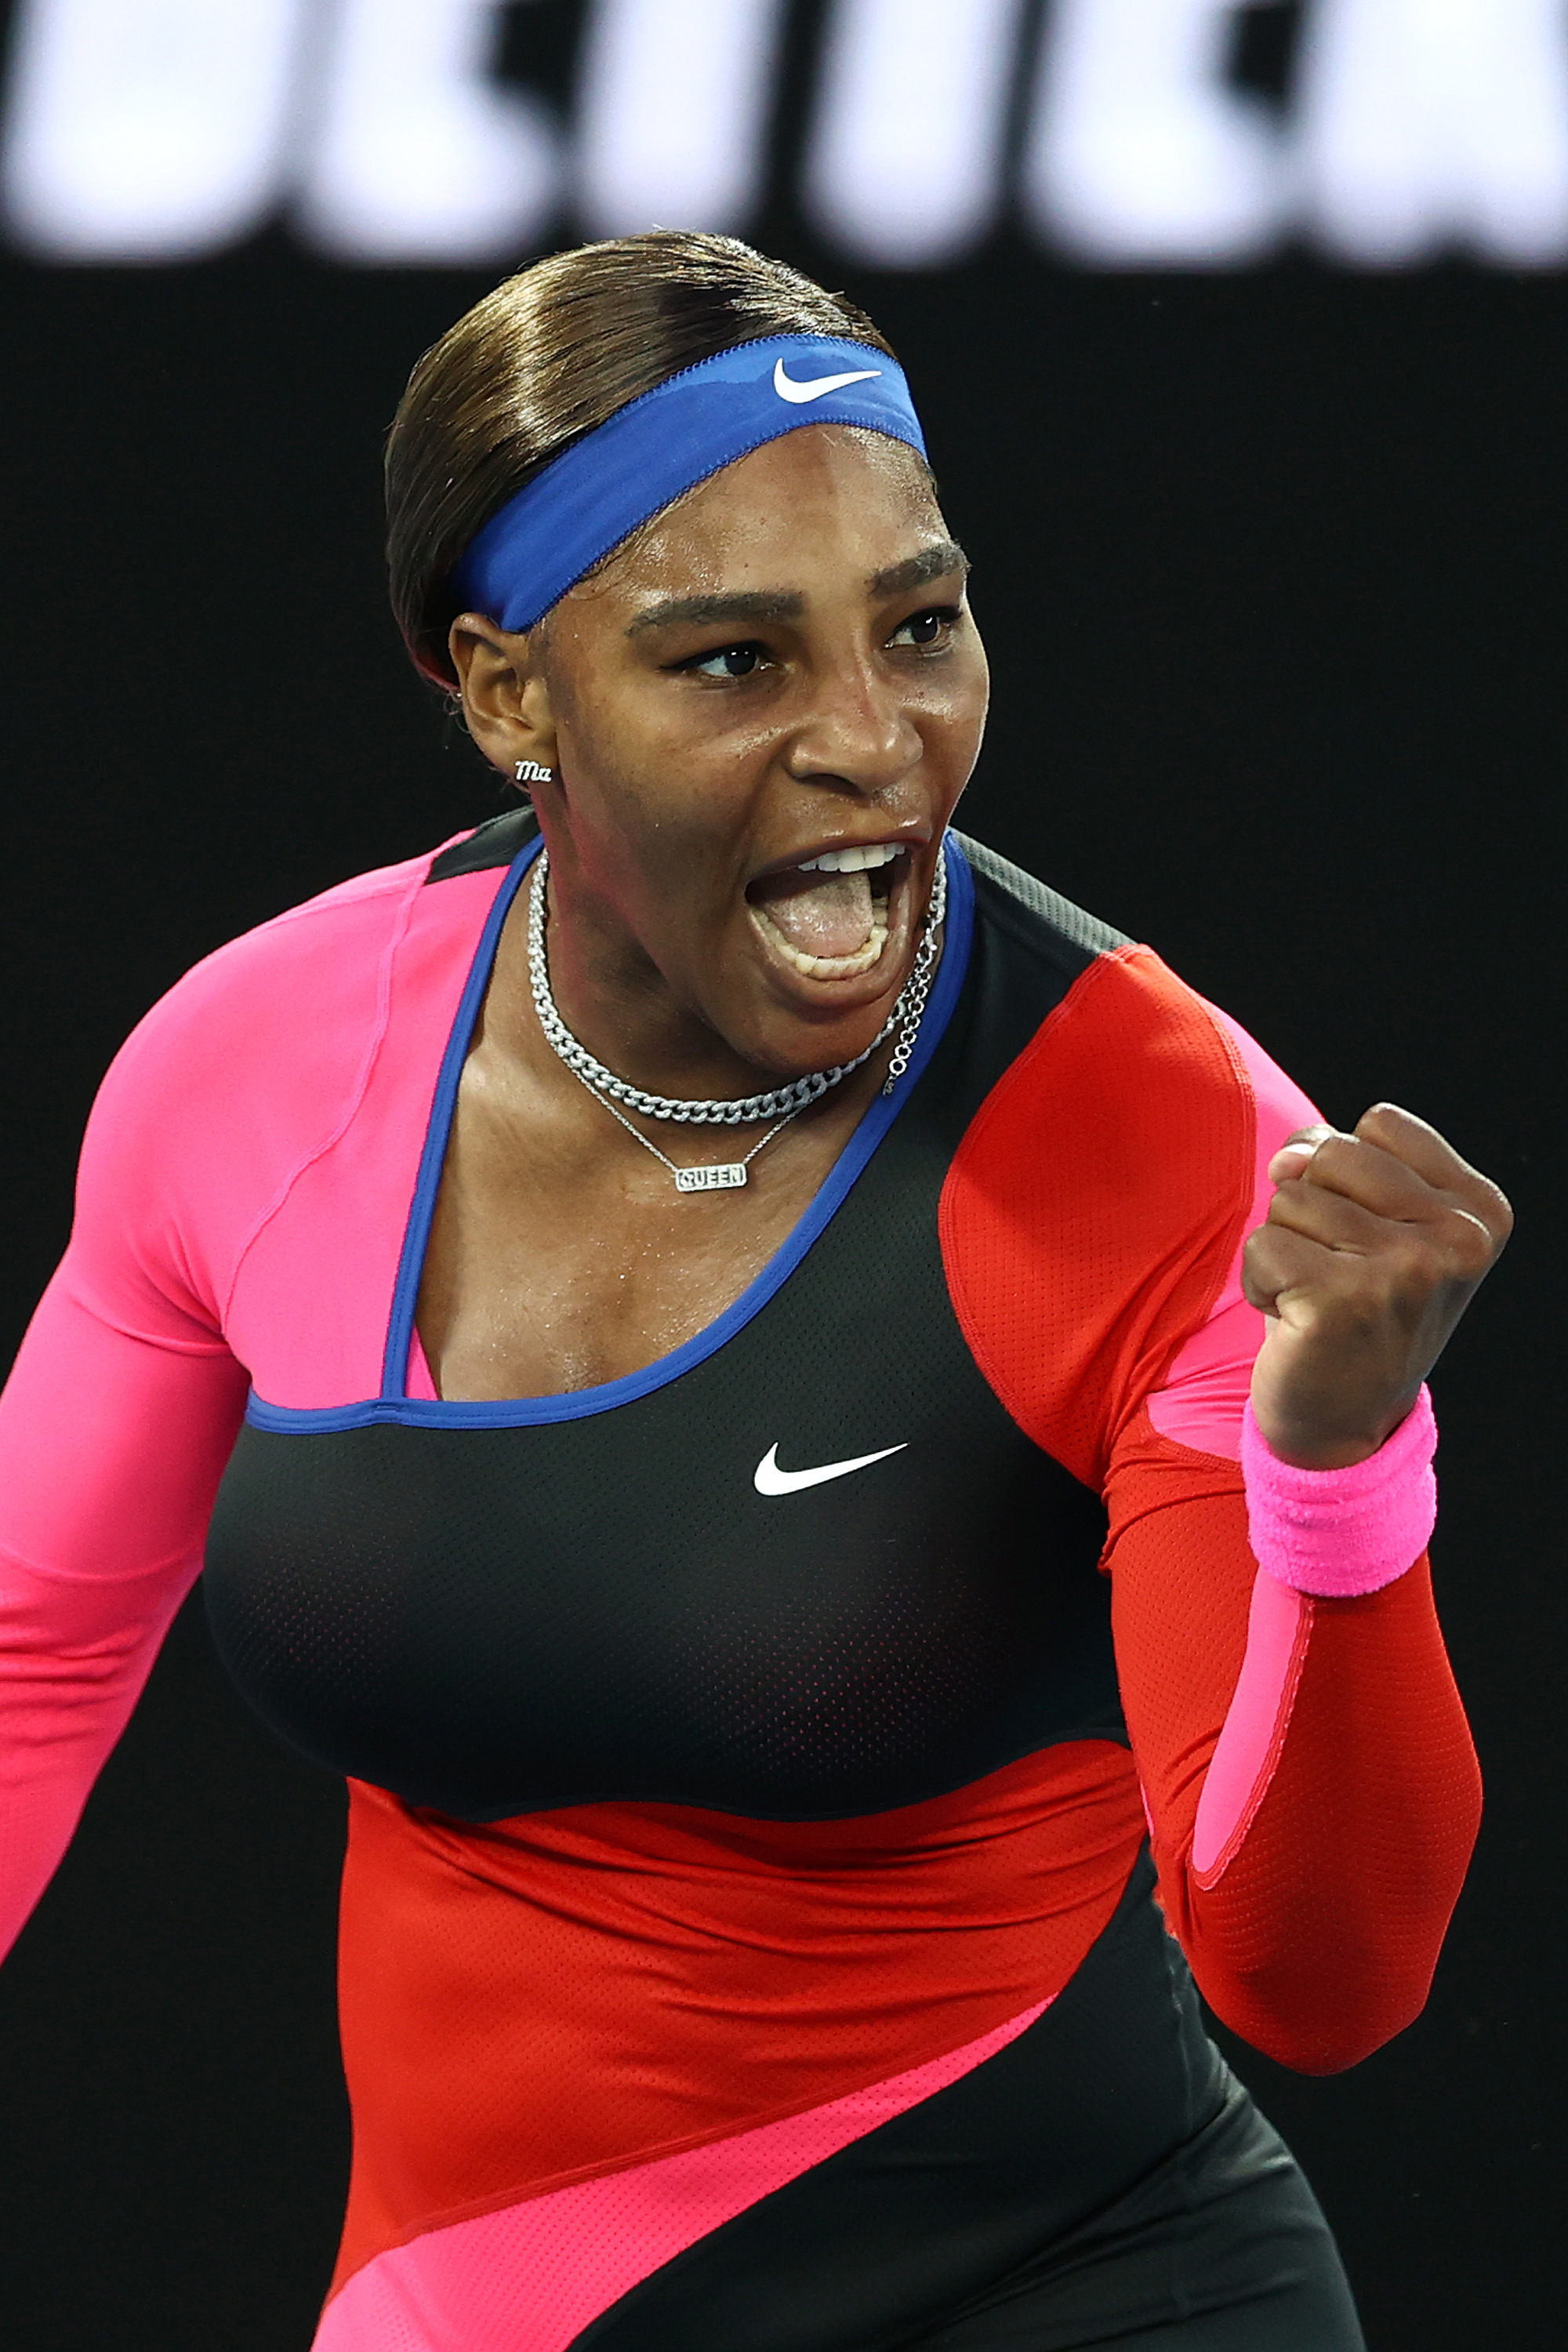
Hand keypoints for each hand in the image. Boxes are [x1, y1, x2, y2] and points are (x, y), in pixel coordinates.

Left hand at [1244, 1104, 1511, 1469]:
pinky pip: (1262, 1245)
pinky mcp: (1345, 1301)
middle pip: (1332, 1153)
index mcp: (1481, 1209)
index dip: (1348, 1173)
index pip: (1379, 1123)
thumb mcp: (1367, 1219)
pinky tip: (1297, 1320)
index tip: (1371, 1238)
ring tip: (1318, 1297)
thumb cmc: (1352, 1304)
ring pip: (1291, 1198)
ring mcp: (1407, 1269)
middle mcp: (1458, 1238)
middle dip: (1312, 1208)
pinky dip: (1260, 1282)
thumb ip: (1332, 1159)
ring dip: (1284, 1248)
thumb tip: (1287, 1159)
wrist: (1346, 1420)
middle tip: (1338, 1272)